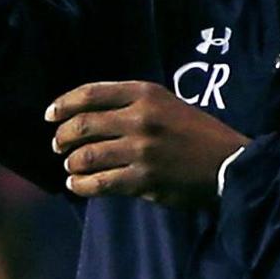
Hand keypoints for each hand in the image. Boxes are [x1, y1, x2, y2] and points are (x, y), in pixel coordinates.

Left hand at [46, 81, 248, 209]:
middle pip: (83, 125)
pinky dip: (82, 185)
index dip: (64, 104)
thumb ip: (132, 104)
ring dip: (72, 163)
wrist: (229, 165)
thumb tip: (87, 116)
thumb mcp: (167, 104)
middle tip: (57, 146)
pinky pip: (100, 183)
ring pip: (86, 156)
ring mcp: (141, 150)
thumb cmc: (197, 133)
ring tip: (71, 167)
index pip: (91, 93)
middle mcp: (141, 118)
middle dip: (62, 137)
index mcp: (146, 93)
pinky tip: (77, 185)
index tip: (49, 115)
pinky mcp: (144, 180)